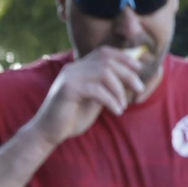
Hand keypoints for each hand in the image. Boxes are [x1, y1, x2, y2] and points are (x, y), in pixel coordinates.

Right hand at [28, 46, 146, 146]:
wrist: (48, 133)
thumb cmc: (72, 118)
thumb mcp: (94, 99)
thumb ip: (106, 87)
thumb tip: (130, 77)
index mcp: (78, 68)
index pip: (104, 52)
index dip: (124, 57)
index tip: (138, 68)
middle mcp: (73, 69)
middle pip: (107, 61)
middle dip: (127, 73)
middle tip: (139, 88)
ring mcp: (69, 77)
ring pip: (104, 73)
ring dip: (119, 89)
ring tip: (123, 105)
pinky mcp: (67, 89)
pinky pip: (97, 90)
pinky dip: (111, 100)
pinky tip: (116, 111)